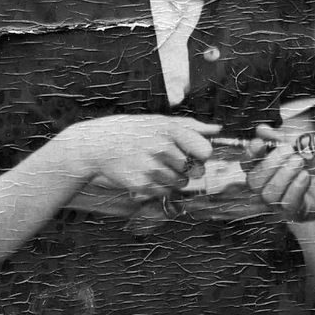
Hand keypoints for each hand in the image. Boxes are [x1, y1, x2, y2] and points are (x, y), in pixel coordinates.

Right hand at [56, 114, 217, 206]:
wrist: (96, 145)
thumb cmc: (133, 131)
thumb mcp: (159, 121)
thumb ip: (191, 126)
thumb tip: (218, 129)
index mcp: (169, 130)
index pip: (205, 151)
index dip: (200, 155)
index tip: (190, 153)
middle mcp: (161, 148)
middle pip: (195, 171)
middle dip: (186, 168)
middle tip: (169, 160)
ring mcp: (151, 167)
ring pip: (181, 183)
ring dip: (172, 179)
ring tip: (154, 166)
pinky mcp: (141, 184)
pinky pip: (164, 193)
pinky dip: (159, 188)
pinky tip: (145, 175)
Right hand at [245, 125, 314, 220]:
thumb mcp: (303, 140)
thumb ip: (282, 137)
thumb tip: (261, 131)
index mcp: (267, 167)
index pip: (247, 164)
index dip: (249, 154)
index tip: (260, 144)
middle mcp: (270, 186)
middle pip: (253, 181)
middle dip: (270, 164)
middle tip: (292, 153)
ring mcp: (282, 202)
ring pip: (268, 195)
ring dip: (284, 175)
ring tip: (302, 162)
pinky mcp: (298, 212)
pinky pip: (287, 204)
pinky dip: (295, 188)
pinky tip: (305, 176)